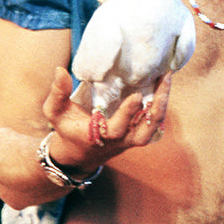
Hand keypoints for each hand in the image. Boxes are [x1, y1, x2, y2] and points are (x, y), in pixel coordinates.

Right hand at [40, 66, 172, 172]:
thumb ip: (58, 93)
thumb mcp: (56, 112)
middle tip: (164, 81)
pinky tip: (164, 85)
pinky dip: (160, 106)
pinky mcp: (137, 134)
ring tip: (167, 80)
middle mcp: (120, 140)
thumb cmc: (67, 129)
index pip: (118, 128)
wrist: (79, 154)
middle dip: (157, 107)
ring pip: (153, 127)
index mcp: (101, 137)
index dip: (128, 113)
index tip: (138, 96)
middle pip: (145, 130)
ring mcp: (131, 139)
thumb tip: (60, 70)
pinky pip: (153, 123)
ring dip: (162, 105)